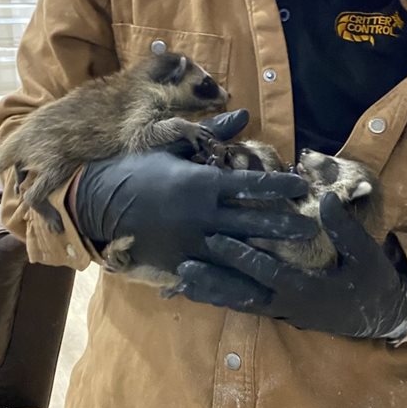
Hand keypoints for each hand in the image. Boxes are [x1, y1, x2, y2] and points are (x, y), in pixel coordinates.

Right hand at [74, 110, 317, 273]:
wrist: (96, 200)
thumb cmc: (136, 167)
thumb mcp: (171, 145)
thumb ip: (212, 134)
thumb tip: (244, 114)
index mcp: (202, 183)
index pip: (251, 185)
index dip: (279, 187)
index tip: (301, 187)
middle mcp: (201, 215)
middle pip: (253, 224)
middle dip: (284, 226)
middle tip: (310, 229)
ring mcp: (190, 243)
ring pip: (238, 256)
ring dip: (267, 260)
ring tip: (295, 266)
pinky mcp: (177, 265)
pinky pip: (212, 279)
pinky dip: (236, 287)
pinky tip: (257, 293)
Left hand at [173, 192, 406, 340]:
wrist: (381, 316)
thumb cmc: (372, 281)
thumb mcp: (366, 253)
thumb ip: (345, 229)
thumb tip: (326, 199)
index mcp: (307, 289)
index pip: (266, 271)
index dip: (239, 256)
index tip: (215, 238)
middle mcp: (288, 305)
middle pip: (242, 294)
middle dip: (212, 280)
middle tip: (183, 265)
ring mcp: (283, 312)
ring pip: (240, 304)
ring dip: (212, 293)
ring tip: (182, 282)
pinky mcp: (280, 313)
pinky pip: (247, 306)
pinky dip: (224, 299)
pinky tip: (202, 292)